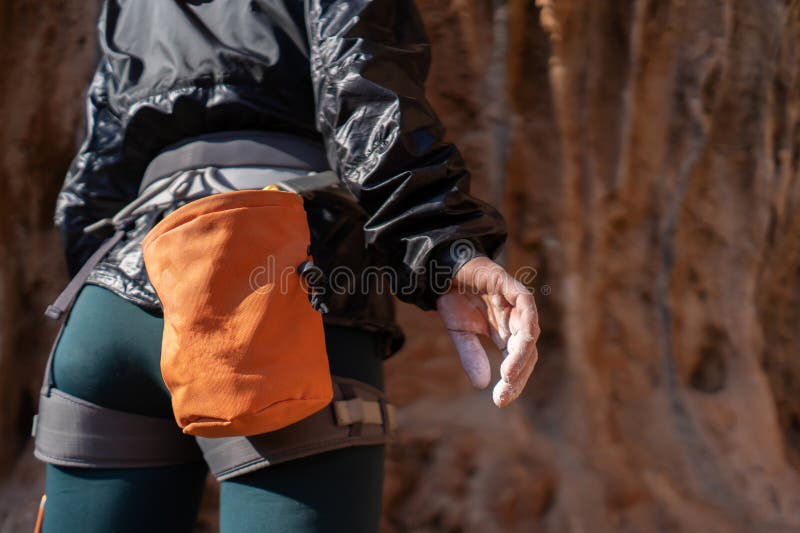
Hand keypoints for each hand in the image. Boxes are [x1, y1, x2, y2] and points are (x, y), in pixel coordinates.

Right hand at [436, 256, 539, 406]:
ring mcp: (516, 301)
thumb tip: (483, 386)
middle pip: (528, 351)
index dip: (514, 381)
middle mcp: (515, 318)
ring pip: (530, 332)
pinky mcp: (511, 285)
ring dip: (521, 356)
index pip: (519, 360)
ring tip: (508, 376)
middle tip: (504, 395)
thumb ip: (472, 356)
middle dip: (518, 375)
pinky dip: (525, 325)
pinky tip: (516, 344)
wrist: (443, 268)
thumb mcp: (460, 334)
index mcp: (506, 331)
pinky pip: (527, 305)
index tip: (501, 401)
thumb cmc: (454, 297)